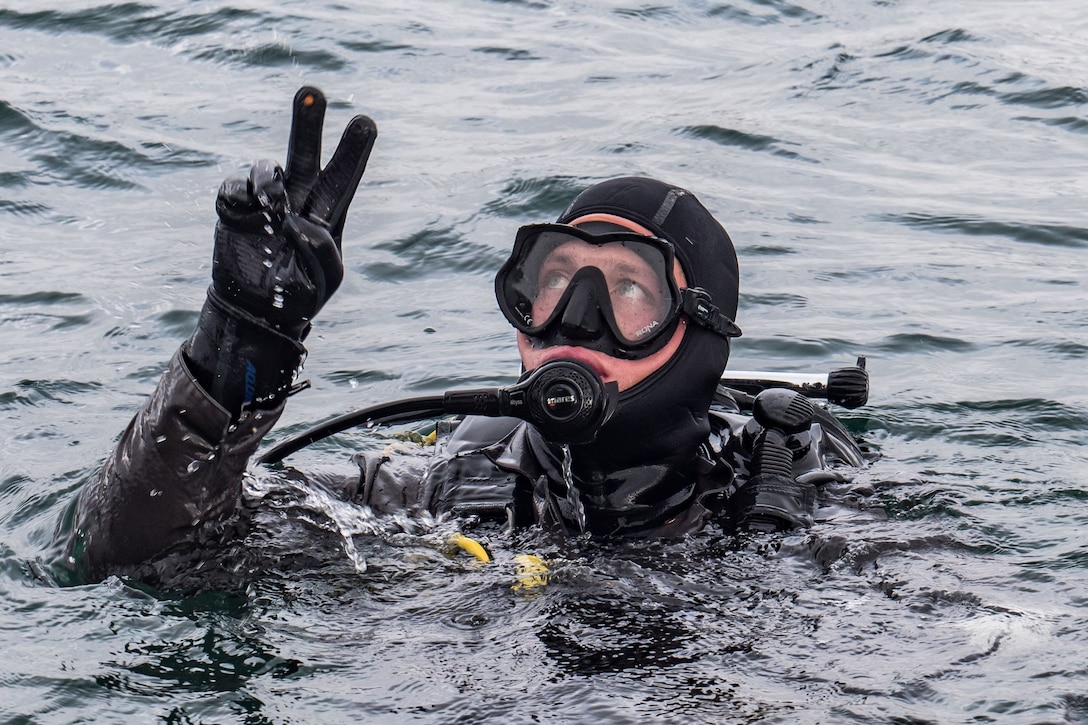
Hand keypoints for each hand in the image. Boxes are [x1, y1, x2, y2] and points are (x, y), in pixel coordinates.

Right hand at [211, 87, 376, 337]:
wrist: (253, 311)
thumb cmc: (297, 297)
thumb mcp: (323, 283)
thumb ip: (322, 256)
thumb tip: (298, 224)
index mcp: (326, 215)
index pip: (342, 178)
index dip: (353, 151)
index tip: (366, 121)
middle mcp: (297, 199)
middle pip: (304, 154)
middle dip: (308, 123)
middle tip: (312, 90)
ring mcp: (264, 201)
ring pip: (268, 168)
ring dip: (269, 181)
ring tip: (274, 208)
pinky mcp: (234, 208)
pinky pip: (234, 187)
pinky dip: (239, 195)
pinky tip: (245, 214)